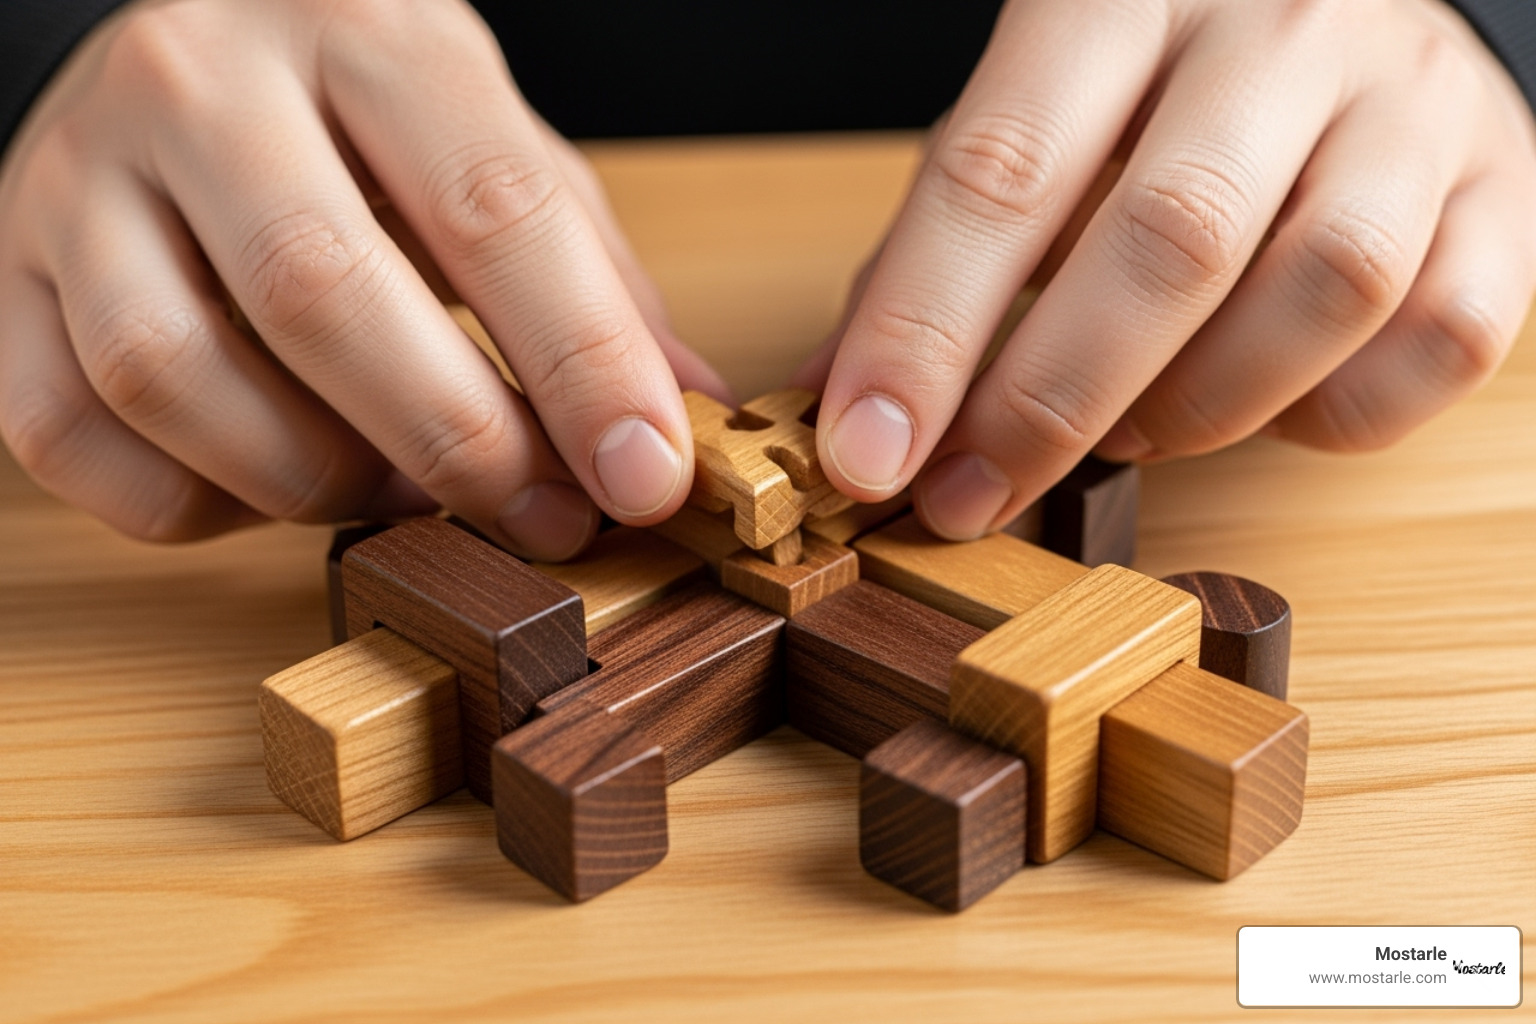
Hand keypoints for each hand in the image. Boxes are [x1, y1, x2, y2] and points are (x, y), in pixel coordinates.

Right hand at [0, 0, 727, 557]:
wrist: (190, 51)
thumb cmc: (368, 116)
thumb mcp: (499, 153)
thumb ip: (592, 278)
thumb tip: (682, 421)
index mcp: (364, 32)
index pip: (489, 205)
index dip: (580, 362)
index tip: (645, 476)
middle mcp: (202, 84)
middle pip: (320, 294)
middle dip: (454, 441)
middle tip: (541, 518)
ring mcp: (79, 176)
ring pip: (173, 374)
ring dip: (315, 479)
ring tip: (402, 494)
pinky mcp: (4, 271)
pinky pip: (69, 433)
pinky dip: (186, 502)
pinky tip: (265, 485)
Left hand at [797, 0, 1535, 538]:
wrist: (1349, 2)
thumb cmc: (1156, 87)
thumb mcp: (1025, 126)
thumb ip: (932, 251)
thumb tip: (841, 402)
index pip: (1002, 169)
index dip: (923, 330)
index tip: (866, 454)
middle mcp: (1277, 28)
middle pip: (1170, 238)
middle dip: (1050, 402)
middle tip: (969, 494)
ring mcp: (1408, 103)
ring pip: (1322, 289)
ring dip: (1198, 407)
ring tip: (1128, 431)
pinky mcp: (1504, 185)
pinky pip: (1439, 336)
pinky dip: (1337, 410)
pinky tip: (1268, 399)